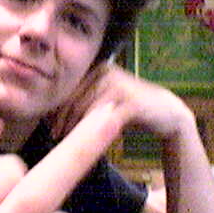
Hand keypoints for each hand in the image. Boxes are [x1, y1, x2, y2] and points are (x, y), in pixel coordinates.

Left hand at [48, 63, 193, 140]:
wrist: (166, 112)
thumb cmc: (128, 109)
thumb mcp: (103, 101)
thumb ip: (82, 102)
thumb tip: (51, 114)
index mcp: (97, 69)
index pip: (69, 88)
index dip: (56, 107)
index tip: (48, 125)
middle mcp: (106, 73)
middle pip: (74, 98)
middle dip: (62, 119)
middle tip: (54, 136)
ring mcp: (119, 86)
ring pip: (86, 109)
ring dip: (74, 128)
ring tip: (66, 141)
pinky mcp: (130, 102)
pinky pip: (104, 119)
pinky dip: (93, 132)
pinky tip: (88, 143)